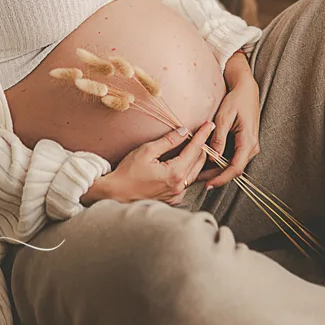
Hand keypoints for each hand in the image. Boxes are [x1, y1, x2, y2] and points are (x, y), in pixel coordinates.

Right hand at [82, 122, 214, 206]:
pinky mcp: (172, 199)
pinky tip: (184, 164)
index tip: (208, 125)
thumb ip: (168, 141)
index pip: (194, 150)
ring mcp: (176, 195)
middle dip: (203, 146)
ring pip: (194, 173)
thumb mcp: (147, 151)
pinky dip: (188, 172)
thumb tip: (183, 132)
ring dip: (196, 159)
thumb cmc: (127, 173)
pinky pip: (186, 183)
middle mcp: (179, 186)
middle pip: (199, 162)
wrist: (115, 194)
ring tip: (196, 146)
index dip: (202, 135)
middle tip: (205, 133)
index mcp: (175, 173)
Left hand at [198, 54, 260, 190]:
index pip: (235, 168)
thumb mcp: (224, 116)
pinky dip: (221, 161)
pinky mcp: (245, 144)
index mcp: (248, 141)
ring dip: (217, 170)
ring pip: (233, 165)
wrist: (246, 89)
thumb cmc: (236, 100)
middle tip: (196, 179)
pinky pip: (233, 157)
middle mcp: (252, 147)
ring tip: (198, 171)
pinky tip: (207, 160)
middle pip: (233, 169)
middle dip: (216, 176)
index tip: (207, 184)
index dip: (221, 178)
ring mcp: (250, 146)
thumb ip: (219, 137)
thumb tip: (213, 157)